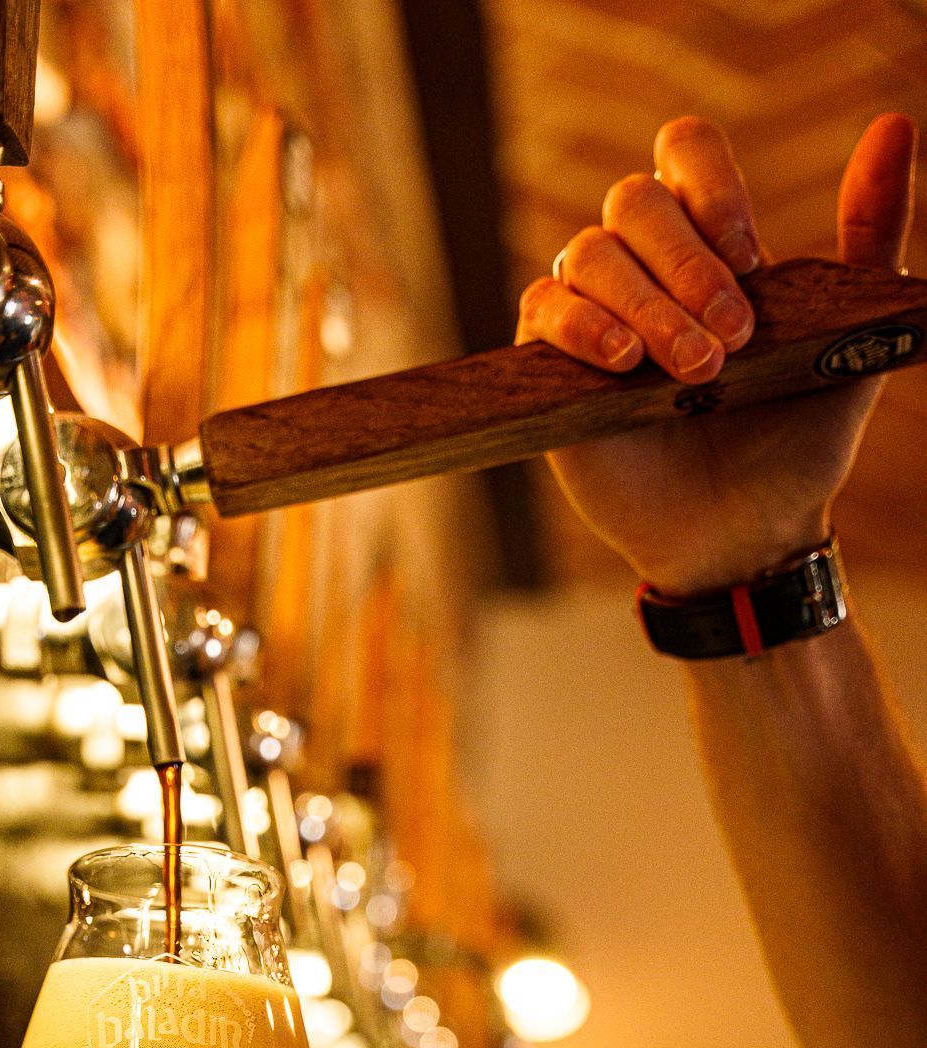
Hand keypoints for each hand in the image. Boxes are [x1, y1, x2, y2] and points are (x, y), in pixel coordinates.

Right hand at [515, 114, 916, 591]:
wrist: (742, 535)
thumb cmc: (793, 440)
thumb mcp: (849, 335)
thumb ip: (871, 235)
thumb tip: (891, 127)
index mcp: (709, 243)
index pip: (685, 154)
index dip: (711, 190)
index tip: (749, 260)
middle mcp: (642, 267)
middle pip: (634, 201)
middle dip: (685, 264)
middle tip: (730, 340)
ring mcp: (590, 314)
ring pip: (588, 253)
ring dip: (643, 304)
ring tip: (690, 370)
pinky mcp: (550, 369)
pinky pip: (541, 309)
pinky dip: (580, 326)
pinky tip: (623, 363)